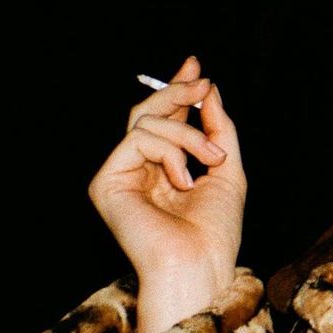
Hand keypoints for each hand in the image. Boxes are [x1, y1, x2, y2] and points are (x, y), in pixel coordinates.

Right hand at [89, 57, 246, 332]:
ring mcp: (119, 175)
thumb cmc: (215, 232)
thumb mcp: (227, 170)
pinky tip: (184, 180)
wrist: (200, 266)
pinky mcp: (106, 182)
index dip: (177, 90)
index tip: (197, 67)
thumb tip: (209, 89)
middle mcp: (137, 170)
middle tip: (203, 84)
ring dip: (188, 134)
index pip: (164, 120)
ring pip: (146, 122)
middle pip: (148, 113)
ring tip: (213, 159)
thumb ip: (218, 128)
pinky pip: (138, 138)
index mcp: (162, 170)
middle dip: (178, 93)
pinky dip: (170, 152)